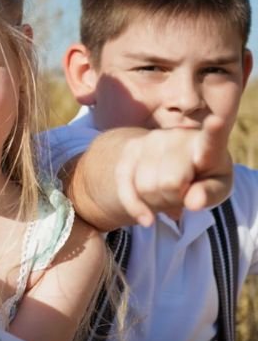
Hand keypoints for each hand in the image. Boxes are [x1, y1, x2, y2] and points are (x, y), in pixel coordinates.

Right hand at [115, 115, 232, 226]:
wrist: (172, 164)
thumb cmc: (201, 177)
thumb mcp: (215, 188)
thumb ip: (209, 194)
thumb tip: (193, 203)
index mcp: (206, 144)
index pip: (211, 140)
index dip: (213, 132)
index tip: (216, 122)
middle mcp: (177, 136)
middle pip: (169, 183)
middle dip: (172, 198)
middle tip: (180, 196)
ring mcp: (150, 140)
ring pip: (145, 188)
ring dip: (155, 201)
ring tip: (166, 195)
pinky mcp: (129, 149)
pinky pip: (125, 186)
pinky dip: (135, 207)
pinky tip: (146, 218)